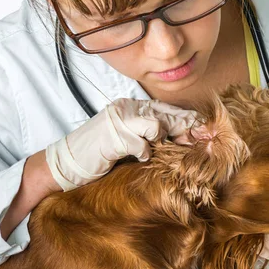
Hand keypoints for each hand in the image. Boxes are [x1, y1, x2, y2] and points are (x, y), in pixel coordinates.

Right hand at [46, 98, 195, 190]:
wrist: (66, 163)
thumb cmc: (99, 152)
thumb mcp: (128, 137)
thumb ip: (151, 132)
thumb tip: (184, 136)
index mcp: (129, 105)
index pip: (164, 108)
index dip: (185, 117)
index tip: (203, 127)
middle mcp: (126, 108)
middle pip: (165, 114)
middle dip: (184, 127)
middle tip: (198, 137)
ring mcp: (119, 120)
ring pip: (156, 125)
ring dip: (159, 141)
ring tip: (152, 149)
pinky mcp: (114, 136)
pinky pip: (142, 145)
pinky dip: (142, 153)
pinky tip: (135, 157)